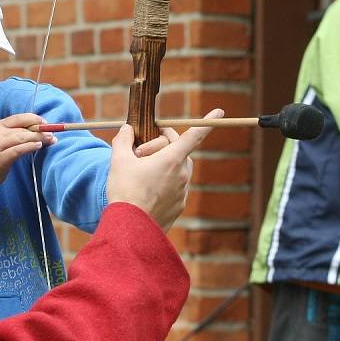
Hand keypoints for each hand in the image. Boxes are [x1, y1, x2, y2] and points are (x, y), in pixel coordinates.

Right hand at [0, 113, 56, 185]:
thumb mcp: (2, 141)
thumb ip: (16, 135)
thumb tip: (39, 131)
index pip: (19, 118)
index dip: (34, 119)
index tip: (46, 122)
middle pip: (23, 128)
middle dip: (40, 130)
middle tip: (53, 134)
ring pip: (22, 137)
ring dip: (38, 137)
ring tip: (50, 140)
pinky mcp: (0, 158)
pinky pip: (18, 150)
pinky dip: (30, 146)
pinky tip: (39, 146)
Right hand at [107, 109, 223, 230]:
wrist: (130, 229)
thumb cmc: (125, 191)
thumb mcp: (118, 161)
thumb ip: (124, 140)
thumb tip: (127, 129)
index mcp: (171, 159)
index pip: (194, 135)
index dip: (207, 122)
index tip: (220, 111)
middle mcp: (182, 174)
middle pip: (179, 149)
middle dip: (163, 143)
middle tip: (142, 148)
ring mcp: (183, 191)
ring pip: (177, 168)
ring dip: (164, 164)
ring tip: (142, 171)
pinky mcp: (180, 205)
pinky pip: (175, 187)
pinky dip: (164, 183)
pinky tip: (146, 190)